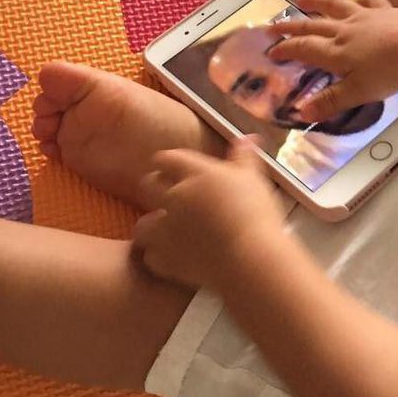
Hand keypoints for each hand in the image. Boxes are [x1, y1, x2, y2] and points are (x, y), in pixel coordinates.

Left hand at [133, 138, 287, 288]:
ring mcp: (166, 229)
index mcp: (196, 173)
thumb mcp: (254, 178)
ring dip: (152, 226)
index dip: (166, 163)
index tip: (170, 168)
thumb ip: (245, 157)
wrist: (248, 257)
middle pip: (147, 186)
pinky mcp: (164, 258)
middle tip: (167, 196)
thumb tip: (248, 137)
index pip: (167, 159)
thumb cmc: (255, 213)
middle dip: (153, 188)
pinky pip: (150, 256)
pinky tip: (172, 257)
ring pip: (142, 225)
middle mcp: (175, 197)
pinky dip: (159, 256)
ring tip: (166, 231)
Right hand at [268, 0, 397, 119]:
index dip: (285, 49)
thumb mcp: (358, 93)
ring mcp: (364, 16)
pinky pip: (367, 2)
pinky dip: (359, 0)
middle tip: (272, 25)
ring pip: (334, 5)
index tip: (271, 51)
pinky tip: (358, 1)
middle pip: (312, 25)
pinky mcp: (384, 10)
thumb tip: (300, 112)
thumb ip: (330, 101)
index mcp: (336, 52)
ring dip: (315, 1)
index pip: (303, 48)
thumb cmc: (390, 71)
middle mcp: (344, 30)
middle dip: (290, 26)